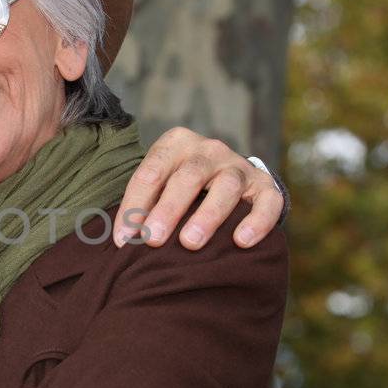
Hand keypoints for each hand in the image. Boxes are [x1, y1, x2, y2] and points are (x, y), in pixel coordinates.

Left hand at [114, 127, 284, 248]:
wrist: (228, 179)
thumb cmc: (182, 188)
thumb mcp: (160, 185)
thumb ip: (142, 205)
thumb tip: (120, 241)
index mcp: (177, 143)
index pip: (151, 172)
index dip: (134, 205)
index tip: (123, 239)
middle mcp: (209, 150)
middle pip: (189, 176)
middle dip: (168, 209)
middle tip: (152, 239)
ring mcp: (239, 166)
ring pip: (227, 186)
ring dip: (207, 215)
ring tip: (190, 243)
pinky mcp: (265, 186)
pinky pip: (267, 202)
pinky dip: (256, 221)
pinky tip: (241, 242)